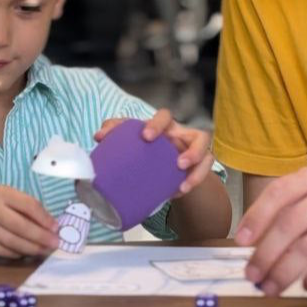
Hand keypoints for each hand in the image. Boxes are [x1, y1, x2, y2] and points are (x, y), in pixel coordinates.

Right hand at [0, 185, 59, 257]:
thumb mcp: (7, 200)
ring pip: (13, 241)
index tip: (56, 228)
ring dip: (31, 248)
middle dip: (40, 237)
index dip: (44, 218)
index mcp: (2, 193)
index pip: (28, 205)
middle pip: (21, 225)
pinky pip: (3, 251)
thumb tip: (50, 225)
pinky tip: (26, 254)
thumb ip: (26, 208)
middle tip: (54, 244)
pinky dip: (17, 254)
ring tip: (44, 251)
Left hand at [94, 109, 213, 195]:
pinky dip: (194, 179)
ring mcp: (194, 150)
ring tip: (183, 178)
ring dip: (197, 163)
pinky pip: (205, 170)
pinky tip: (180, 190)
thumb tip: (99, 135)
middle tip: (178, 163)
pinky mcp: (200, 166)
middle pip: (198, 134)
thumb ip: (116, 133)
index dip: (156, 124)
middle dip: (192, 149)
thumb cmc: (147, 148)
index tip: (145, 137)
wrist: (162, 168)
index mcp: (165, 127)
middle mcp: (183, 135)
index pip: (164, 116)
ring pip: (206, 152)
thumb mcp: (133, 140)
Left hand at [235, 164, 306, 295]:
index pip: (280, 192)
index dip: (257, 216)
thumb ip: (285, 203)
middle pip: (291, 223)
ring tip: (269, 287)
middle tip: (251, 274)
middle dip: (267, 252)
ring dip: (285, 270)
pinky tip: (305, 284)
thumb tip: (250, 238)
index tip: (240, 240)